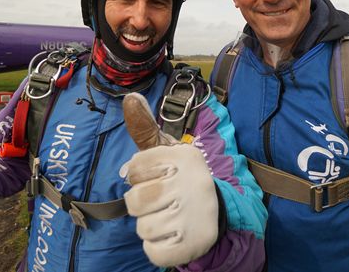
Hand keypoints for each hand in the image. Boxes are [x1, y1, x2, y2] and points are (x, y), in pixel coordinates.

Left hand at [122, 93, 218, 266]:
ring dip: (150, 227)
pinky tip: (172, 235)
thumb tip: (130, 97)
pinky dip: (157, 247)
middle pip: (134, 201)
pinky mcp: (192, 243)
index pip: (134, 169)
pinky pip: (152, 251)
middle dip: (142, 205)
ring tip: (168, 218)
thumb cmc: (180, 179)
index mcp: (184, 157)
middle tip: (160, 201)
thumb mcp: (167, 152)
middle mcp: (192, 183)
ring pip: (142, 229)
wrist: (218, 211)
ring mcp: (194, 215)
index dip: (138, 176)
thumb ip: (145, 129)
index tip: (155, 177)